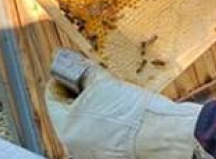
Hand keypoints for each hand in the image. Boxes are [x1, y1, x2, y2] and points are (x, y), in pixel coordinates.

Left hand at [45, 62, 200, 158]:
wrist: (163, 134)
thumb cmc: (133, 114)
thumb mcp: (104, 84)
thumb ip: (85, 73)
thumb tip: (77, 67)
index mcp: (66, 129)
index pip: (52, 97)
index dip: (61, 77)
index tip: (70, 65)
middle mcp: (75, 145)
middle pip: (69, 110)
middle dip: (80, 90)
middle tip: (93, 74)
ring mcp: (94, 151)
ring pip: (86, 120)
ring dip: (95, 103)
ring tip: (111, 88)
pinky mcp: (112, 152)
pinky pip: (103, 130)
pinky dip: (108, 116)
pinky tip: (121, 104)